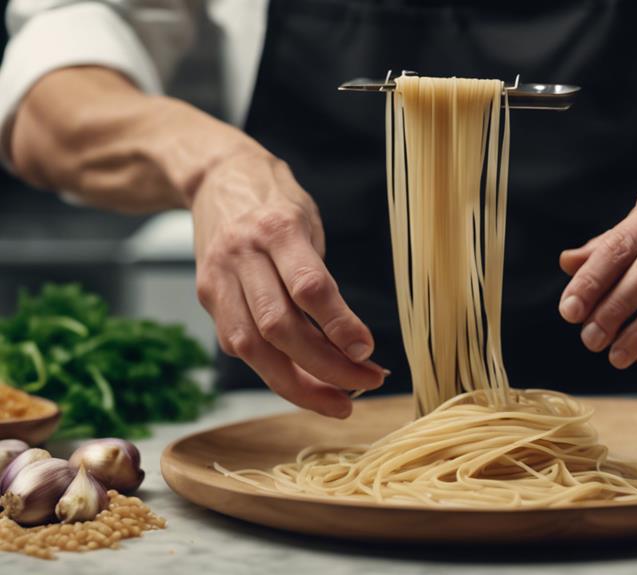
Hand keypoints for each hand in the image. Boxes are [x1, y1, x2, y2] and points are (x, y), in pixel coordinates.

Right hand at [192, 148, 385, 417]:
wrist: (216, 178)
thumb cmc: (276, 203)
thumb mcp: (310, 223)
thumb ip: (322, 279)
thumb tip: (352, 347)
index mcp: (277, 229)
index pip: (308, 286)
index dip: (339, 325)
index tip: (367, 352)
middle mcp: (242, 254)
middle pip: (278, 326)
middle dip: (325, 367)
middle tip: (365, 384)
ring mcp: (218, 277)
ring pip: (253, 346)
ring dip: (298, 384)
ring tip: (338, 402)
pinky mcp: (206, 296)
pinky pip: (239, 344)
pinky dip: (274, 369)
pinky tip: (304, 381)